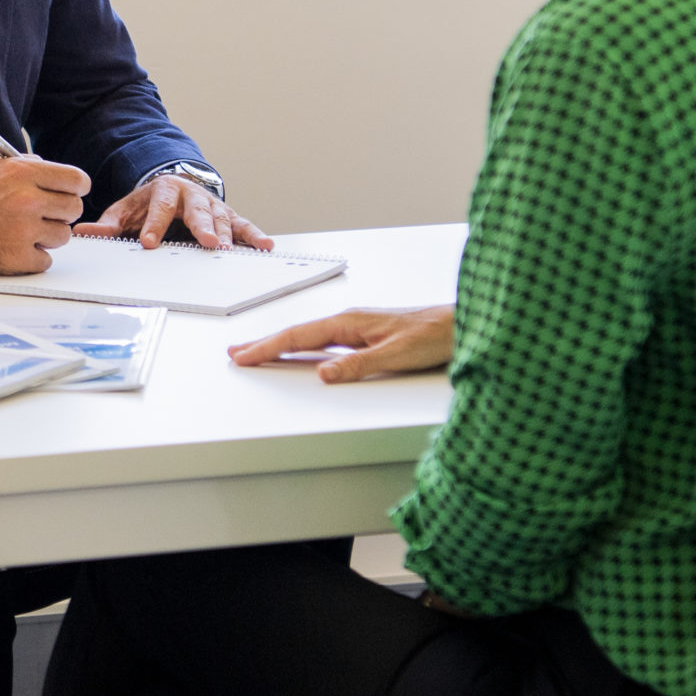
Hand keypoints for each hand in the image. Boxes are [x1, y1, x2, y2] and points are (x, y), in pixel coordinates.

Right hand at [0, 150, 89, 274]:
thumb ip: (21, 163)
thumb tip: (47, 167)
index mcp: (22, 172)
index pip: (77, 180)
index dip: (75, 187)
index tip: (69, 193)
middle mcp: (27, 200)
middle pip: (74, 209)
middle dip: (60, 212)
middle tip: (43, 215)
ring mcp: (23, 231)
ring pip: (62, 236)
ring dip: (47, 236)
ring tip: (23, 232)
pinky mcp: (16, 258)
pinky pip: (45, 260)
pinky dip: (33, 257)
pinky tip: (14, 248)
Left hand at [75, 174, 272, 250]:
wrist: (172, 188)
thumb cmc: (147, 204)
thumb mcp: (125, 211)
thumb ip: (108, 224)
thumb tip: (82, 232)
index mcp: (164, 190)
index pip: (159, 207)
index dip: (155, 225)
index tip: (149, 243)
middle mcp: (191, 194)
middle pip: (197, 210)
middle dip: (202, 226)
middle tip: (207, 243)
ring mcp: (212, 204)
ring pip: (221, 217)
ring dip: (228, 234)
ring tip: (230, 250)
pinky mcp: (227, 215)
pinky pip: (243, 225)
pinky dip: (254, 235)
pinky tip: (266, 246)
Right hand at [228, 306, 455, 383]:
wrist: (460, 325)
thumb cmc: (434, 335)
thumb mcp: (395, 356)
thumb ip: (357, 366)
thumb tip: (322, 375)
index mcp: (350, 323)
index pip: (298, 337)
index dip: (268, 348)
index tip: (244, 357)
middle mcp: (349, 321)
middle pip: (297, 334)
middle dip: (264, 343)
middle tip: (236, 353)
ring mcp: (356, 327)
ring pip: (308, 336)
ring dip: (281, 344)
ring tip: (258, 351)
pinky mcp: (365, 335)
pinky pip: (323, 340)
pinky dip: (303, 346)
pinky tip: (300, 352)